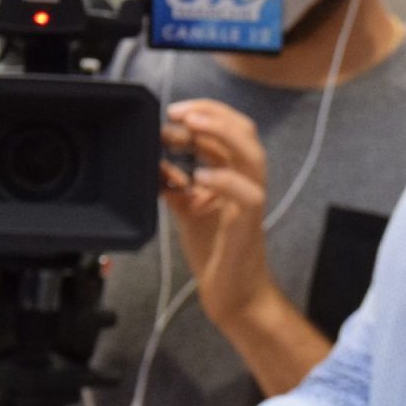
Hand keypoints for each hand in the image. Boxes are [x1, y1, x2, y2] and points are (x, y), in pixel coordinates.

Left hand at [161, 99, 277, 327]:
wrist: (232, 292)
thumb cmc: (214, 250)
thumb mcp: (186, 208)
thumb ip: (175, 183)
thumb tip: (154, 160)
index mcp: (234, 175)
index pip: (230, 129)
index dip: (204, 114)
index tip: (172, 114)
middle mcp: (247, 183)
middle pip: (245, 132)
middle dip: (211, 114)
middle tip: (178, 112)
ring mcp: (250, 202)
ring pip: (252, 155)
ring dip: (222, 134)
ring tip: (192, 127)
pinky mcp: (248, 224)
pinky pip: (247, 194)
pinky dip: (224, 179)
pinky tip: (198, 176)